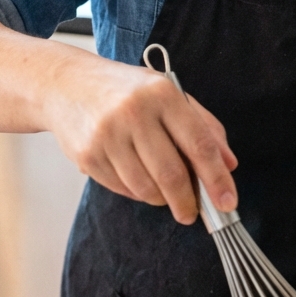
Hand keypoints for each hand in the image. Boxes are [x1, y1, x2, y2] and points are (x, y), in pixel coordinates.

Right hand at [44, 54, 237, 221]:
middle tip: (193, 213)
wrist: (66, 83)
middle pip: (171, 174)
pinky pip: (122, 188)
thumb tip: (229, 164)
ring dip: (161, 199)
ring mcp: (107, 134)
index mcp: (162, 94)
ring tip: (164, 194)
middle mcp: (134, 112)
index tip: (227, 203)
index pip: (199, 144)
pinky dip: (137, 193)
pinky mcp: (87, 154)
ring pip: (146, 187)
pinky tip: (138, 180)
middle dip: (187, 202)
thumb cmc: (125, 90)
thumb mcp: (168, 94)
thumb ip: (204, 125)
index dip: (217, 179)